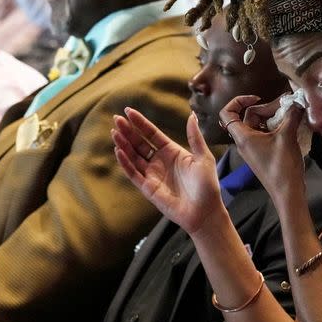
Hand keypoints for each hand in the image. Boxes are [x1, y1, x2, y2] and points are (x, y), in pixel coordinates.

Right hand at [112, 108, 223, 235]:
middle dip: (128, 131)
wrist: (205, 211)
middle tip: (117, 119)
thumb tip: (192, 115)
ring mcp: (152, 174)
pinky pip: (133, 173)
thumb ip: (195, 137)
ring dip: (123, 144)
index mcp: (172, 151)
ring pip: (133, 156)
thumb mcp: (203, 157)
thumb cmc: (207, 185)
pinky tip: (119, 151)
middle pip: (139, 143)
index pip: (152, 134)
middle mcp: (160, 161)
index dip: (140, 123)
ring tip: (115, 132)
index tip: (128, 111)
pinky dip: (125, 163)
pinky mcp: (147, 188)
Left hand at [220, 94, 306, 198]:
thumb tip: (296, 101)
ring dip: (274, 117)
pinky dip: (277, 127)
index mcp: (243, 137)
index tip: (258, 98)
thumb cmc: (282, 166)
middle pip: (249, 115)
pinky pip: (266, 134)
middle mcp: (245, 141)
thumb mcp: (287, 137)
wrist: (287, 192)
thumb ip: (291, 116)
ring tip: (292, 116)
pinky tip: (292, 127)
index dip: (239, 100)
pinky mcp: (263, 153)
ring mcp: (254, 148)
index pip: (227, 113)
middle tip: (287, 107)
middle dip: (268, 108)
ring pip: (260, 124)